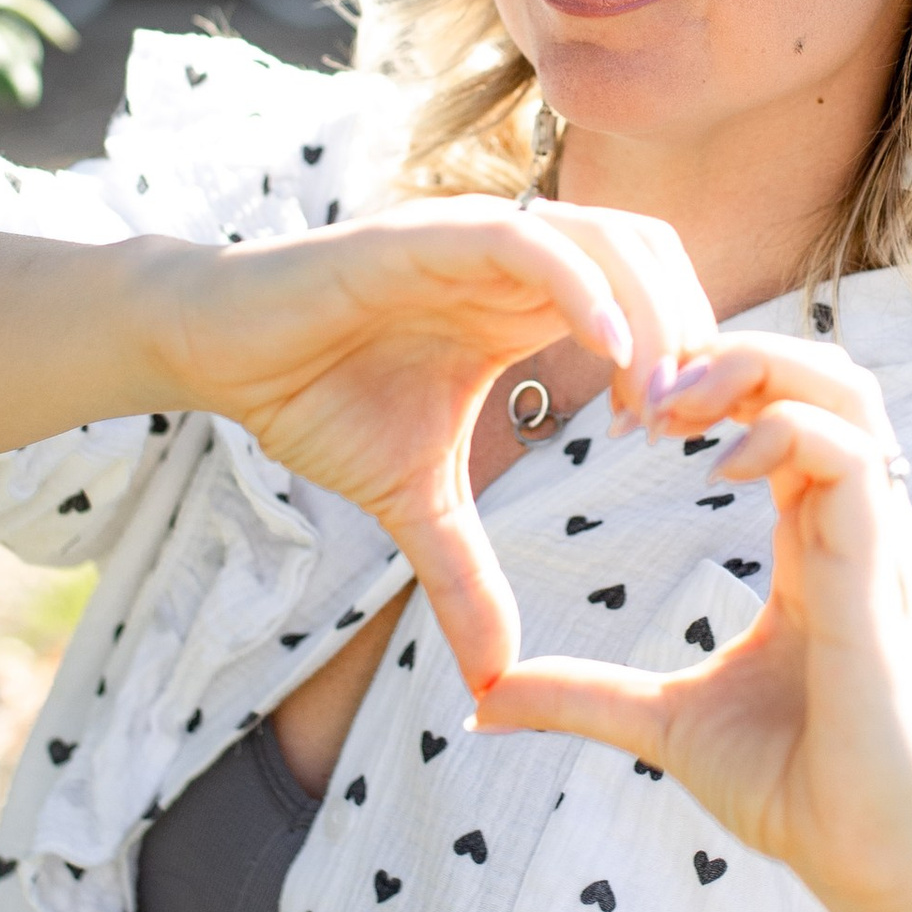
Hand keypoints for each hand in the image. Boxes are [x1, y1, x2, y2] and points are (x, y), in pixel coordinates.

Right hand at [149, 198, 714, 691]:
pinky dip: (584, 289)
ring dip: (654, 316)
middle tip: (686, 428)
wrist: (219, 352)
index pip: (650, 298)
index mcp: (529, 303)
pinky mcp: (430, 233)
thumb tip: (492, 678)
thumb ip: (464, 576)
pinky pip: (532, 242)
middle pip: (656, 257)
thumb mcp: (413, 500)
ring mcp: (479, 238)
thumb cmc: (317, 398)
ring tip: (655, 404)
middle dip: (693, 336)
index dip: (686, 361)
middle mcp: (518, 259)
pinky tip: (608, 359)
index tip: (683, 446)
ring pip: (610, 241)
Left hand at [472, 332, 911, 911]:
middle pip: (820, 372)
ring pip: (844, 389)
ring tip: (674, 406)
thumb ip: (579, 694)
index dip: (712, 389)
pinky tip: (716, 466)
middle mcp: (857, 526)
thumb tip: (482, 701)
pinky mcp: (883, 574)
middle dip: (730, 352)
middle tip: (644, 391)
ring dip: (755, 370)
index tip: (630, 419)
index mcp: (818, 543)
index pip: (786, 411)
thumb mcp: (660, 722)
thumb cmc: (789, 788)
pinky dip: (783, 433)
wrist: (862, 861)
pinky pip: (851, 457)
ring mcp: (878, 542)